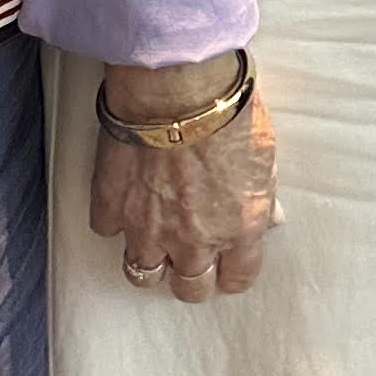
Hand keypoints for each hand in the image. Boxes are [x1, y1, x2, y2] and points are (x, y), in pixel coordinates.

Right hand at [89, 54, 277, 305]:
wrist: (176, 87)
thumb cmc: (226, 110)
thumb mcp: (265, 154)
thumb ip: (262, 196)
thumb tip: (268, 215)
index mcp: (238, 228)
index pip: (237, 278)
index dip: (232, 273)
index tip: (228, 265)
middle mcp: (193, 239)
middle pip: (189, 288)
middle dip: (191, 276)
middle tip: (190, 257)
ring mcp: (148, 227)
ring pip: (142, 273)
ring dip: (150, 259)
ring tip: (154, 241)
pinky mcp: (112, 206)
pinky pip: (107, 231)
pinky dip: (114, 220)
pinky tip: (124, 203)